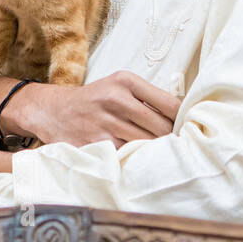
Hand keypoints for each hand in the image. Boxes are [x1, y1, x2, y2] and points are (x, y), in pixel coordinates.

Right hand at [19, 71, 181, 149]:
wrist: (53, 111)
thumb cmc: (95, 100)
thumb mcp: (119, 86)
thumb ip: (148, 98)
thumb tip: (184, 117)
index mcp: (126, 81)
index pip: (170, 103)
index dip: (184, 119)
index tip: (189, 128)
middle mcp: (115, 99)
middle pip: (162, 127)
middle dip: (172, 138)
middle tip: (178, 145)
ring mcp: (105, 123)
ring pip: (147, 144)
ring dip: (157, 151)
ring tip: (162, 155)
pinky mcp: (97, 144)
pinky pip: (128, 156)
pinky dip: (137, 160)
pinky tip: (140, 160)